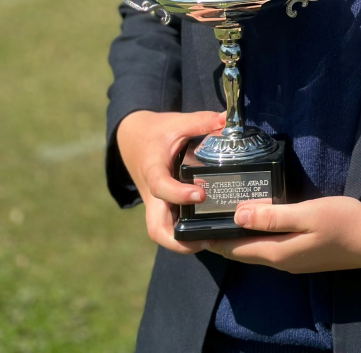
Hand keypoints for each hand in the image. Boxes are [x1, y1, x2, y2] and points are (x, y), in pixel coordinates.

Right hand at [116, 108, 225, 254]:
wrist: (133, 140)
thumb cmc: (157, 132)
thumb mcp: (177, 122)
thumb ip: (201, 122)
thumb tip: (227, 119)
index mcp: (153, 169)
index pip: (161, 186)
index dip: (178, 194)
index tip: (200, 195)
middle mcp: (152, 193)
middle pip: (156, 227)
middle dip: (177, 239)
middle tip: (206, 239)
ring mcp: (156, 204)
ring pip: (162, 232)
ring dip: (182, 242)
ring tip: (212, 240)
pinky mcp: (163, 207)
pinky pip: (171, 225)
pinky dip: (185, 234)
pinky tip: (210, 232)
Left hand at [205, 196, 360, 272]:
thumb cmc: (342, 222)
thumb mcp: (307, 213)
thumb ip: (273, 216)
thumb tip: (238, 214)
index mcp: (278, 253)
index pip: (234, 248)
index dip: (212, 238)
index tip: (192, 224)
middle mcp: (281, 262)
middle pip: (241, 252)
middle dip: (220, 238)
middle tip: (201, 217)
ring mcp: (292, 261)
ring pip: (254, 250)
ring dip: (237, 238)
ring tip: (221, 217)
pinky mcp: (301, 255)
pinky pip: (268, 248)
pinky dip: (254, 237)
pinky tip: (254, 222)